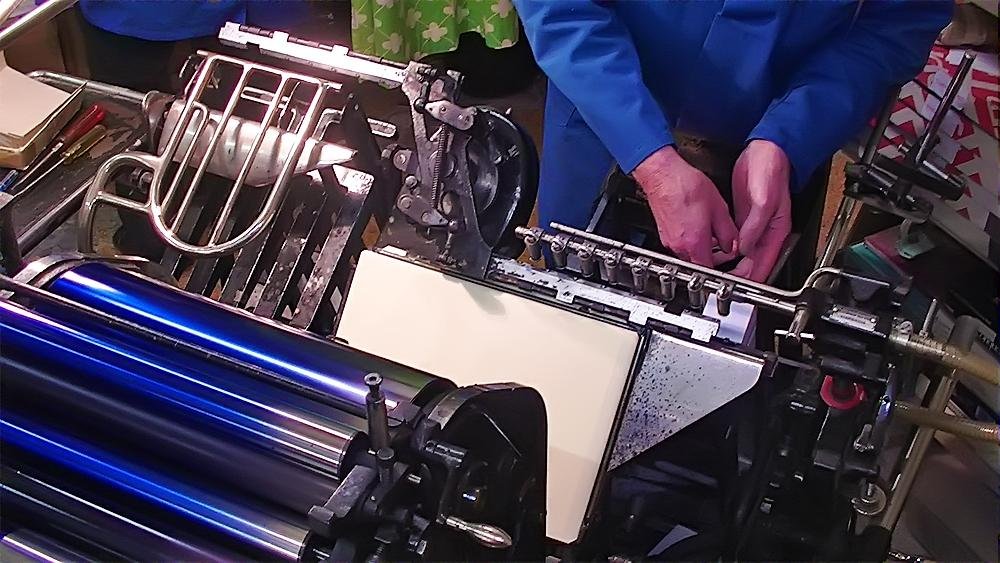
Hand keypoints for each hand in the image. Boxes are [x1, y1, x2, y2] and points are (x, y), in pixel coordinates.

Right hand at [633, 146, 737, 266]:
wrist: (663, 174)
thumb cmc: (686, 186)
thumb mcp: (719, 208)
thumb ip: (728, 232)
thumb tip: (733, 244)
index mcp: (695, 243)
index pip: (709, 270)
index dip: (721, 272)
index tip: (729, 268)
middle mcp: (679, 246)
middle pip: (699, 263)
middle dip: (713, 258)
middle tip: (724, 248)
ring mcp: (669, 240)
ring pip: (689, 253)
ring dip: (702, 247)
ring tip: (711, 231)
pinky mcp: (664, 232)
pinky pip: (680, 243)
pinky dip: (691, 239)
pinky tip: (697, 223)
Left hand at [730, 140, 791, 281]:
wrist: (765, 151)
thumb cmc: (771, 172)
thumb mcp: (764, 200)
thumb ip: (755, 226)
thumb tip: (744, 248)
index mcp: (776, 231)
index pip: (764, 265)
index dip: (751, 279)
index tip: (737, 288)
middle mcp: (766, 232)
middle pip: (752, 264)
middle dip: (738, 276)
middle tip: (721, 284)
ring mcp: (755, 226)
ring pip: (743, 254)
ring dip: (731, 264)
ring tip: (716, 273)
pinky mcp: (744, 218)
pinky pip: (735, 240)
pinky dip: (726, 249)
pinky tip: (716, 252)